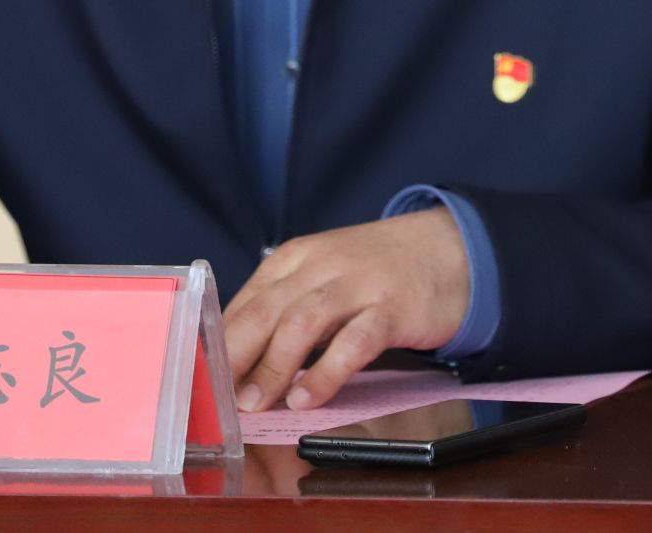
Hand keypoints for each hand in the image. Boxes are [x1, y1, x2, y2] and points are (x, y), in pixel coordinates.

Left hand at [222, 208, 469, 412]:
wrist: (450, 249)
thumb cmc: (377, 271)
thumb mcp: (324, 276)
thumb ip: (286, 306)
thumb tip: (241, 355)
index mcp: (295, 259)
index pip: (246, 301)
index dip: (220, 342)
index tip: (200, 377)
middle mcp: (320, 267)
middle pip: (266, 311)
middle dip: (236, 356)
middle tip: (214, 396)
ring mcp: (357, 285)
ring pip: (302, 323)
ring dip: (273, 366)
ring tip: (253, 404)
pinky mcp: (392, 308)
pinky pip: (353, 343)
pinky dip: (326, 372)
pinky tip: (307, 399)